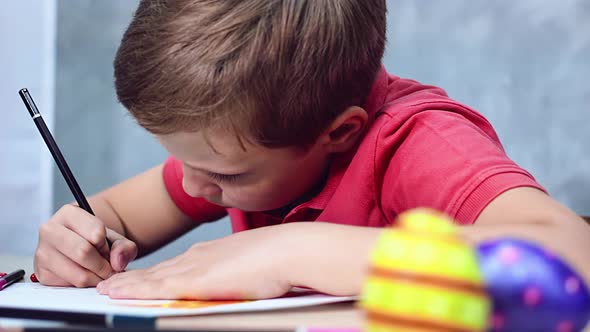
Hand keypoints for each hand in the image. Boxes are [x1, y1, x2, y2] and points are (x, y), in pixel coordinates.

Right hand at [34, 204, 137, 286]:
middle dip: (103, 265)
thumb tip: (117, 263)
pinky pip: (70, 286)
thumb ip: (124, 247)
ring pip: (78, 274)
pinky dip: (84, 285)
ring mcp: (42, 253)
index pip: (96, 232)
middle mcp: (50, 230)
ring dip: (95, 278)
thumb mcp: (115, 238)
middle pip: (83, 252)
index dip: (106, 246)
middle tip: (109, 267)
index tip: (106, 249)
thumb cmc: (95, 239)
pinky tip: (85, 275)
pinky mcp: (42, 274)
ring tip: (98, 272)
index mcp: (68, 213)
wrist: (79, 245)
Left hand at [96, 224, 293, 299]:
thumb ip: (235, 273)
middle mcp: (197, 256)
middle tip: (109, 283)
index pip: (174, 266)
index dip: (153, 273)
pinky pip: (155, 286)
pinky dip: (132, 289)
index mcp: (211, 253)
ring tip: (104, 289)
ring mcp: (195, 267)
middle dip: (132, 278)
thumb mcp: (251, 265)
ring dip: (125, 284)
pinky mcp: (195, 280)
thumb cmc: (279, 259)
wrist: (287, 250)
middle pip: (157, 270)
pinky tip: (115, 292)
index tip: (136, 279)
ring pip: (150, 277)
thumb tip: (233, 281)